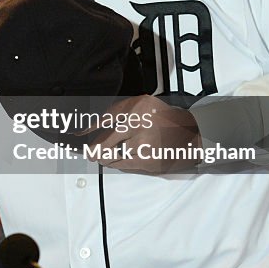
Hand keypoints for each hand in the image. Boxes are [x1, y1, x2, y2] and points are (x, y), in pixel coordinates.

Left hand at [85, 95, 200, 173]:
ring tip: (103, 156)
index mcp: (136, 107)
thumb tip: (91, 124)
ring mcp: (143, 144)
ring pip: (112, 155)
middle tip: (89, 153)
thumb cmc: (163, 118)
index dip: (88, 128)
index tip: (77, 134)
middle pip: (105, 142)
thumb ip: (118, 111)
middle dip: (94, 149)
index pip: (104, 119)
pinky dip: (117, 162)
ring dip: (106, 157)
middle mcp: (139, 125)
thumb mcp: (141, 104)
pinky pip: (123, 164)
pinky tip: (117, 159)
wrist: (191, 134)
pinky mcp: (147, 161)